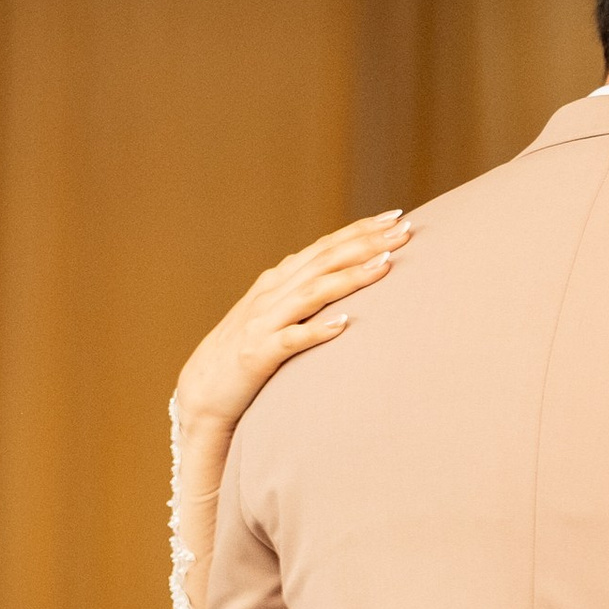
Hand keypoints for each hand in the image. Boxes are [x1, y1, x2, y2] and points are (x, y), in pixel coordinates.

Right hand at [172, 213, 407, 444]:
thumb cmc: (247, 354)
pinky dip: (318, 330)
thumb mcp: (276, 316)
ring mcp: (264, 322)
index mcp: (279, 281)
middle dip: (366, 243)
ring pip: (313, 293)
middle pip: (325, 260)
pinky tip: (344, 324)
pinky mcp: (259, 355)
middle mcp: (272, 293)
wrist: (203, 391)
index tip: (397, 217)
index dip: (360, 230)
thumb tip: (340, 276)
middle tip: (405, 230)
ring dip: (350, 277)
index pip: (325, 247)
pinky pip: (292, 340)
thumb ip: (303, 295)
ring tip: (385, 265)